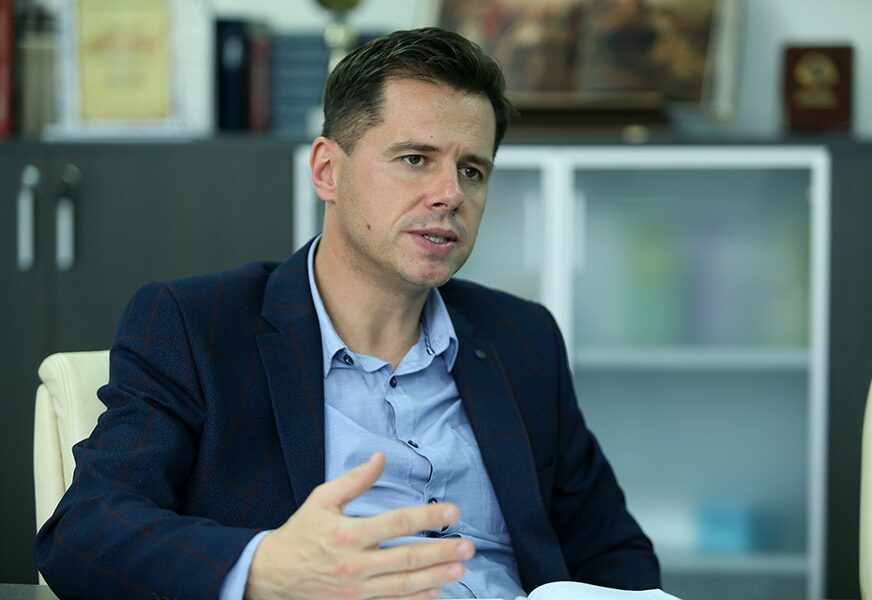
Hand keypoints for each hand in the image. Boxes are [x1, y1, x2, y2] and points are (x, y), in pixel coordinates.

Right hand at [245, 452, 474, 598]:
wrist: (272, 575)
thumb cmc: (300, 534)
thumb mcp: (322, 500)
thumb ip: (354, 480)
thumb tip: (380, 458)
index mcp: (348, 534)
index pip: (398, 523)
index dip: (428, 518)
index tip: (452, 513)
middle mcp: (355, 565)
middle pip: (408, 558)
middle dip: (442, 551)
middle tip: (467, 546)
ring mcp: (357, 590)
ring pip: (404, 585)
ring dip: (436, 577)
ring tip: (459, 569)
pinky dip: (416, 599)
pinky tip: (436, 591)